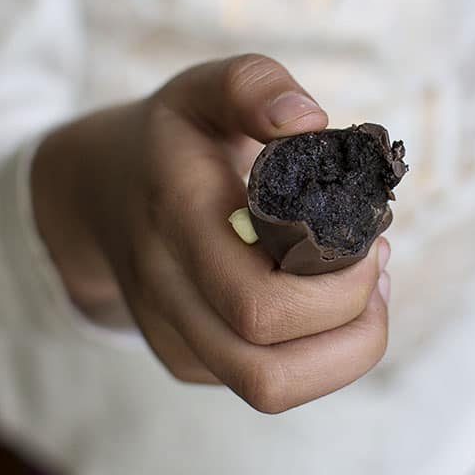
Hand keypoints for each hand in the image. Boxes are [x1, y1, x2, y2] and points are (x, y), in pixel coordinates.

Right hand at [31, 55, 390, 411]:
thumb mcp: (205, 88)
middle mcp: (166, 291)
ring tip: (368, 293)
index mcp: (177, 218)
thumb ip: (255, 84)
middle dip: (352, 322)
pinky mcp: (186, 361)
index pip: (262, 303)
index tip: (370, 236)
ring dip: (343, 352)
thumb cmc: (174, 138)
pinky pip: (267, 383)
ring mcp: (172, 335)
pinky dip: (319, 354)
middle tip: (378, 263)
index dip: (338, 288)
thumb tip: (310, 122)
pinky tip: (327, 300)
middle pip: (270, 369)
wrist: (97, 194)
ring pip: (271, 390)